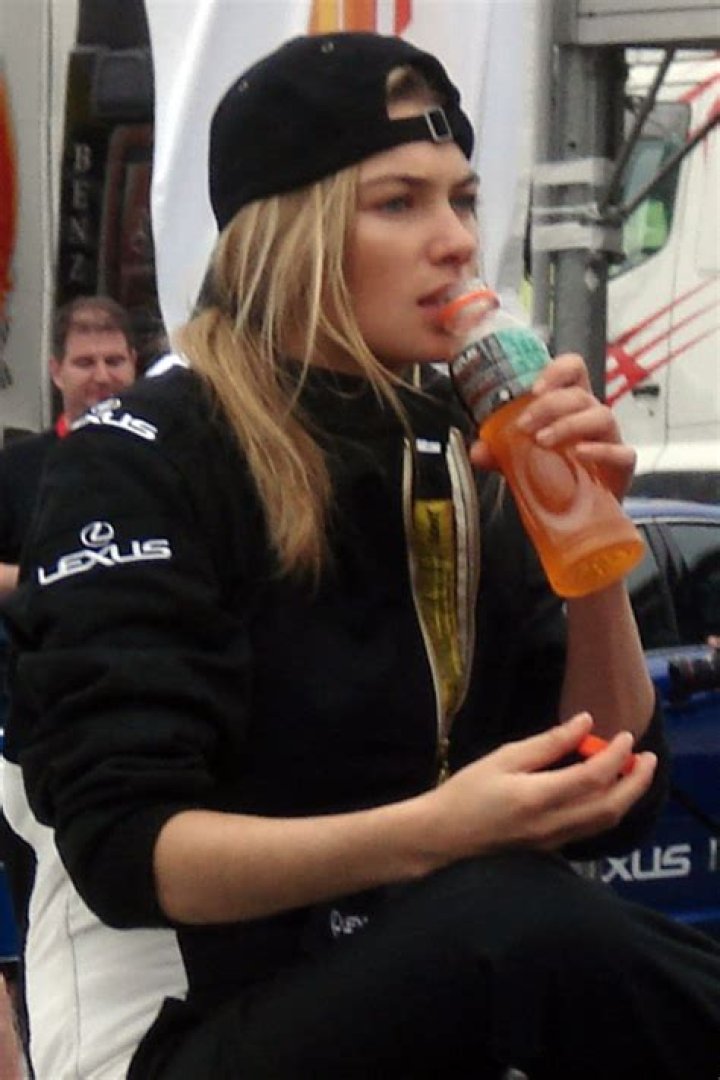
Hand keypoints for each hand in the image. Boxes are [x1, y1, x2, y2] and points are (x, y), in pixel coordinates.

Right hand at [422, 712, 656, 861]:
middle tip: (646, 757)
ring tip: (633, 773)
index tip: (626, 736)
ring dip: (626, 797)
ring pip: (605, 822)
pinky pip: (590, 829)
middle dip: (636, 781)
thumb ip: (547, 743)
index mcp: (539, 797)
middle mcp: (554, 824)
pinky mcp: (550, 850)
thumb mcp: (503, 758)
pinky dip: (606, 809)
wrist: (443, 838)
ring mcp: (554, 842)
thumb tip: (584, 723)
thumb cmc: (466, 793)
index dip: (617, 755)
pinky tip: (604, 792)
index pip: (595, 776)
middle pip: (611, 806)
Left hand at [469, 353, 636, 499]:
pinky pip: (621, 452)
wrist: (578, 512)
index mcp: (571, 404)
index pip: (573, 369)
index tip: (534, 389)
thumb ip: (498, 453)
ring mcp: (610, 439)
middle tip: (524, 425)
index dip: (557, 371)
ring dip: (569, 424)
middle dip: (550, 405)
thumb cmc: (555, 473)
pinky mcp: (622, 466)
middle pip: (580, 394)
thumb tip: (477, 451)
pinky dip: (600, 451)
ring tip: (543, 441)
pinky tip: (579, 454)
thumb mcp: (519, 459)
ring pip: (601, 416)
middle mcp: (592, 415)